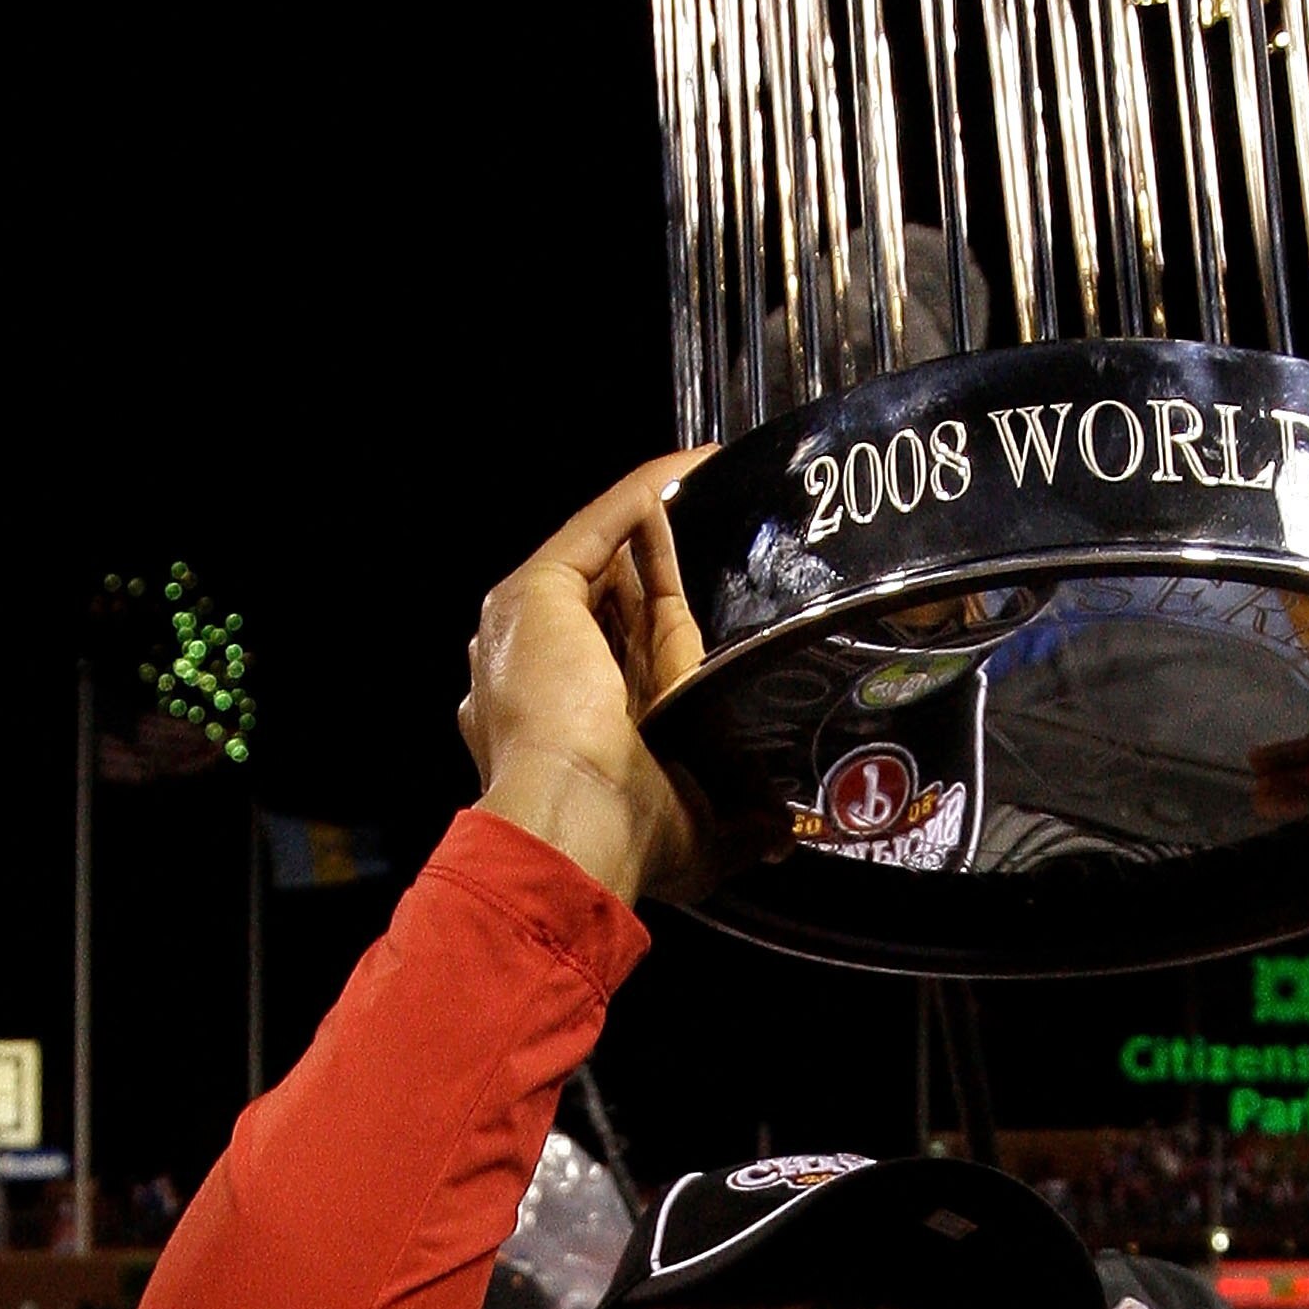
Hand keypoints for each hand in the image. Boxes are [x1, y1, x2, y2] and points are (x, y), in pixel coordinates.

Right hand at [460, 459, 781, 906]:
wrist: (575, 823)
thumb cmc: (624, 839)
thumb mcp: (698, 837)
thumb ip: (739, 825)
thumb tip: (779, 834)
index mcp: (570, 727)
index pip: (630, 657)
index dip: (675, 626)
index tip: (729, 603)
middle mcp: (538, 671)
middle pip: (616, 598)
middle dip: (670, 563)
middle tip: (740, 531)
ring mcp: (529, 627)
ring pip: (607, 554)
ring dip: (664, 518)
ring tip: (727, 486)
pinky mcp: (535, 591)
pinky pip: (601, 524)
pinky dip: (648, 495)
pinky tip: (697, 469)